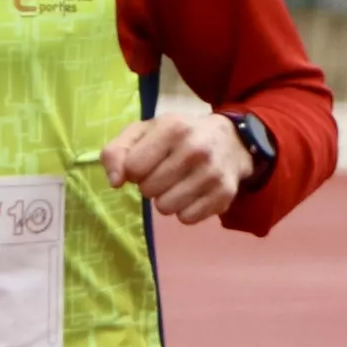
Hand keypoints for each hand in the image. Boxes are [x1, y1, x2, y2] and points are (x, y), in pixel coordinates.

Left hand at [102, 109, 248, 224]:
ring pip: (165, 207)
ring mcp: (212, 173)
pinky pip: (186, 219)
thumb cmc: (180, 136)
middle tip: (165, 172)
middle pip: (148, 190)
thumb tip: (114, 182)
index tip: (147, 162)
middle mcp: (195, 149)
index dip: (134, 169)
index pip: (133, 168)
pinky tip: (193, 193)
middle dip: (151, 184)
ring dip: (166, 199)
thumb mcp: (146, 131)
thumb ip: (118, 150)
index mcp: (173, 128)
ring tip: (178, 183)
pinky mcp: (224, 195)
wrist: (231, 141)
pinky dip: (185, 210)